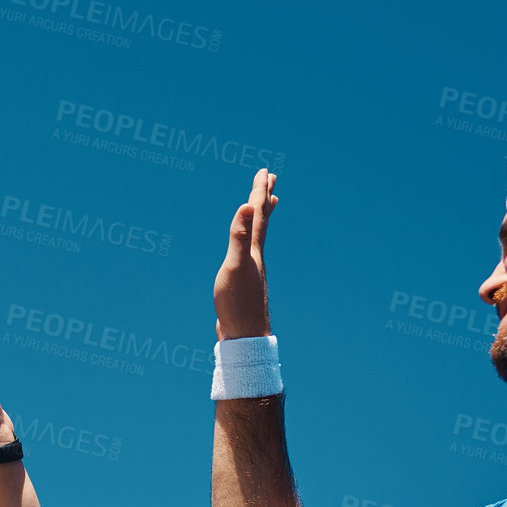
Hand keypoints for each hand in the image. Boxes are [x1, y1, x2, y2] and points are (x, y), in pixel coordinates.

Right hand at [213, 168, 277, 339]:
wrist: (244, 335)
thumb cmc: (237, 302)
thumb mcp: (235, 265)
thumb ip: (240, 235)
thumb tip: (248, 205)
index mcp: (254, 249)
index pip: (257, 214)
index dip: (259, 191)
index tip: (265, 171)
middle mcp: (257, 256)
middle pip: (263, 221)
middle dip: (264, 198)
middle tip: (271, 179)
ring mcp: (252, 269)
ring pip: (258, 236)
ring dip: (261, 218)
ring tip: (266, 206)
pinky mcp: (245, 281)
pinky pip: (250, 251)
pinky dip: (251, 240)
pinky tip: (249, 246)